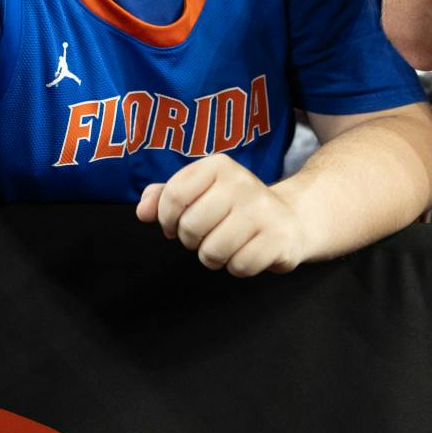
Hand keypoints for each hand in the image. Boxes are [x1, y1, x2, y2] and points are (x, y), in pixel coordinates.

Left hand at [134, 154, 307, 276]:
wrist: (289, 218)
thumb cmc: (233, 207)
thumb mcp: (200, 192)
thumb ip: (165, 197)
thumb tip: (142, 211)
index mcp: (218, 166)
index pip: (173, 195)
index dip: (166, 219)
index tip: (173, 226)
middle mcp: (242, 182)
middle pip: (190, 227)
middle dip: (191, 241)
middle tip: (207, 236)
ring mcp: (263, 210)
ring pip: (213, 252)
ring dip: (214, 258)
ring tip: (226, 246)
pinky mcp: (279, 237)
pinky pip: (239, 266)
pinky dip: (238, 267)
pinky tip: (247, 253)